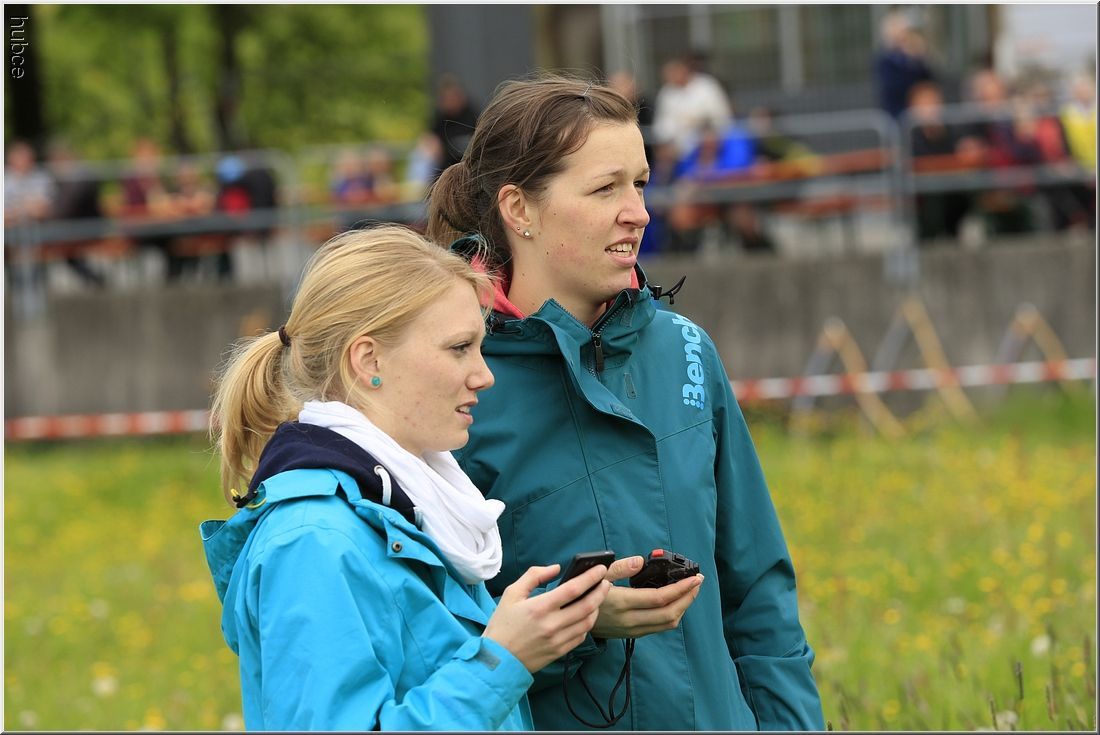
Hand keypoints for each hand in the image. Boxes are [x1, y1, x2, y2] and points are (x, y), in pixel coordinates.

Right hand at [483, 563, 610, 672]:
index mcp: (540, 607)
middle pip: (587, 606)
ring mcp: (558, 640)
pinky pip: (581, 636)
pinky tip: (586, 616)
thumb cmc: (502, 625)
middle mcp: (552, 624)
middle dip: (600, 591)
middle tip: (605, 582)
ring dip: (597, 608)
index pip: (573, 589)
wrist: (497, 660)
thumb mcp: (512, 594)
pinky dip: (587, 624)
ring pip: (588, 622)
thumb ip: (533, 576)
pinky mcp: (559, 652)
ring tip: (597, 598)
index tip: (600, 569)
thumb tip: (555, 568)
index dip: (590, 577)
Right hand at [591, 555, 704, 638]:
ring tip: (689, 591)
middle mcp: (630, 620)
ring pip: (667, 623)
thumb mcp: (597, 576)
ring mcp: (632, 630)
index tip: (695, 578)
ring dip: (683, 607)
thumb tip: (639, 561)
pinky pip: (659, 627)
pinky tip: (675, 602)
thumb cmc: (584, 593)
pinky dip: (672, 614)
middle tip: (697, 583)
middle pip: (669, 613)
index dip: (681, 589)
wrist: (572, 620)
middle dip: (688, 598)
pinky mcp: (633, 634)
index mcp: (622, 602)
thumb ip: (619, 568)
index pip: (660, 598)